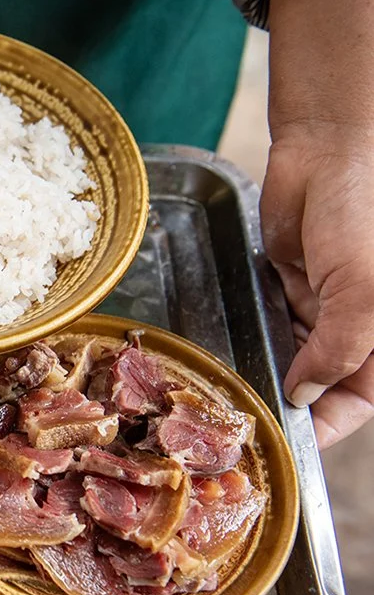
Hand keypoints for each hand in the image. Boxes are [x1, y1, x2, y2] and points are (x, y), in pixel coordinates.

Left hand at [262, 0, 373, 447]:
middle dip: (292, 401)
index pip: (359, 399)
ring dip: (270, 372)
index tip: (292, 442)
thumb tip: (304, 394)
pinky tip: (233, 353)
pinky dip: (257, 340)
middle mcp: (359, 325)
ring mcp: (325, 306)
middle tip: (248, 419)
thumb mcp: (362, 290)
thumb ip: (338, 349)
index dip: (329, 424)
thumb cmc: (363, 214)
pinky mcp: (291, 286)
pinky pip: (273, 326)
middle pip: (324, 382)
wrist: (328, 152)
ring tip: (234, 391)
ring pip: (295, 357)